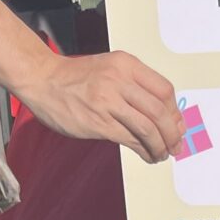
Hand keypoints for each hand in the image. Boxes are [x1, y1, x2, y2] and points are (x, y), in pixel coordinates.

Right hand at [13, 51, 184, 163]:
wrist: (42, 80)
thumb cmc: (77, 78)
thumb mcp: (110, 69)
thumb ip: (136, 87)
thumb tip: (165, 115)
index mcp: (126, 64)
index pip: (164, 90)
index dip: (175, 112)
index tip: (177, 125)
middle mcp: (119, 80)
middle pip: (160, 111)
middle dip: (172, 133)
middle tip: (176, 145)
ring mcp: (108, 101)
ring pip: (147, 128)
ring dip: (160, 146)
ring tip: (162, 154)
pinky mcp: (98, 122)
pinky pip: (130, 139)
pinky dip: (144, 151)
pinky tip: (148, 155)